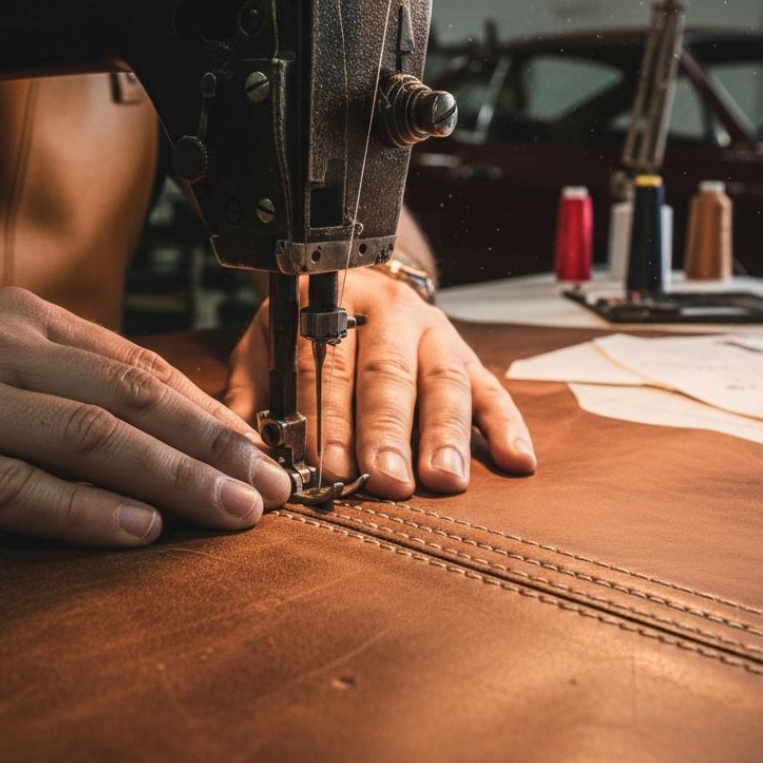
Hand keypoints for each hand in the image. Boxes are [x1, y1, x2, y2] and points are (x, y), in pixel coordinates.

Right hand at [0, 288, 289, 546]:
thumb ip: (71, 384)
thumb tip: (172, 426)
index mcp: (24, 320)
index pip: (141, 368)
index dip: (209, 415)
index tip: (260, 455)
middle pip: (130, 399)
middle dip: (211, 448)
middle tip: (269, 489)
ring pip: (87, 438)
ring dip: (171, 478)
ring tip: (230, 513)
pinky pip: (11, 489)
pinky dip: (81, 511)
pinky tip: (137, 530)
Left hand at [224, 269, 535, 498]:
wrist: (361, 283)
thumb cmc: (310, 328)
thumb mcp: (269, 344)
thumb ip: (253, 392)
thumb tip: (244, 452)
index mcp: (332, 305)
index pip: (329, 367)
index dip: (330, 418)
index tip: (330, 467)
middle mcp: (390, 314)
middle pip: (389, 376)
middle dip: (388, 432)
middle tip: (388, 479)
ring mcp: (436, 333)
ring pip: (444, 384)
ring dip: (446, 435)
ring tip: (445, 479)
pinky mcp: (469, 357)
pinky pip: (492, 390)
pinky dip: (508, 426)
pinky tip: (518, 460)